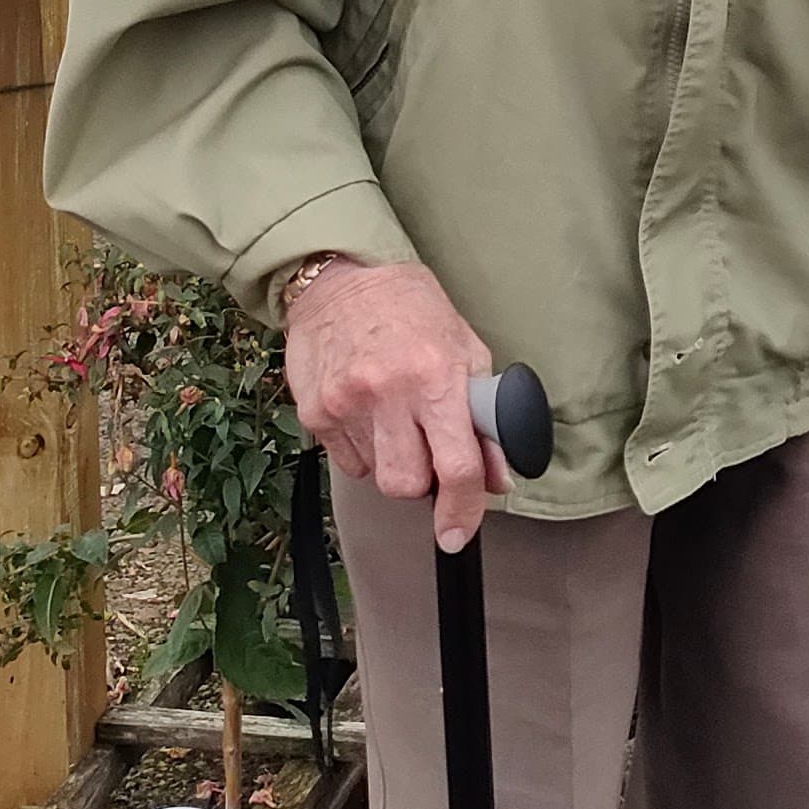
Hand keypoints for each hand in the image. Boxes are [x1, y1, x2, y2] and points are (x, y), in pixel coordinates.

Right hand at [283, 258, 511, 545]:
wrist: (341, 277)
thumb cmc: (412, 309)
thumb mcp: (465, 350)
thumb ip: (485, 418)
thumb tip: (495, 479)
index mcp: (434, 377)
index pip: (456, 466)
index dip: (463, 510)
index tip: (459, 532)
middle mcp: (386, 393)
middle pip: (406, 485)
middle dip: (423, 483)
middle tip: (428, 451)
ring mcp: (344, 404)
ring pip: (376, 477)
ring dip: (394, 464)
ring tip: (397, 421)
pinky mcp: (313, 411)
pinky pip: (346, 461)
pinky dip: (363, 451)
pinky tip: (368, 414)